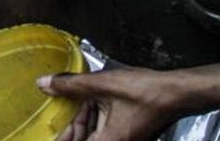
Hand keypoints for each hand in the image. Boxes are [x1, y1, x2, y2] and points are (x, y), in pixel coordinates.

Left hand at [37, 66, 219, 140]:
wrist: (176, 92)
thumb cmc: (144, 91)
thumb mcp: (102, 84)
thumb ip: (71, 86)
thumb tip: (43, 84)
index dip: (61, 138)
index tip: (47, 133)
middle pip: (83, 139)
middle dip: (68, 128)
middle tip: (53, 114)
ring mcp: (120, 139)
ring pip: (91, 134)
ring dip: (80, 119)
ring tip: (67, 100)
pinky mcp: (126, 132)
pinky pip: (102, 128)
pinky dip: (92, 115)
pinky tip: (87, 99)